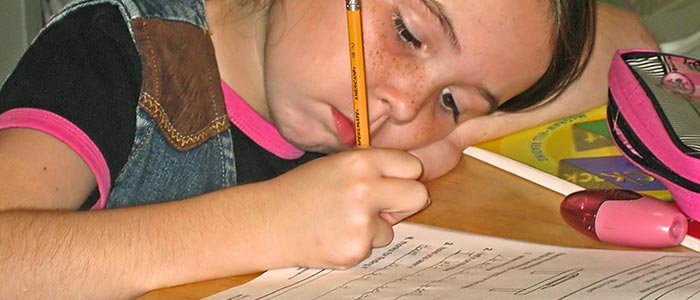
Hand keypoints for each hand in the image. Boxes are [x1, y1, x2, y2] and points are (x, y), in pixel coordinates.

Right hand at [264, 147, 428, 269]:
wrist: (266, 221)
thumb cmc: (301, 190)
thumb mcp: (336, 163)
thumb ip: (371, 166)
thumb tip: (408, 177)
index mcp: (360, 161)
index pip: (411, 166)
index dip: (404, 175)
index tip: (393, 181)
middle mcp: (365, 189)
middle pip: (417, 195)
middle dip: (404, 202)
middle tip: (381, 205)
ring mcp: (361, 222)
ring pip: (393, 227)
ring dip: (374, 227)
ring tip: (340, 220)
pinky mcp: (355, 249)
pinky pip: (373, 246)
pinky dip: (358, 243)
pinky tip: (333, 234)